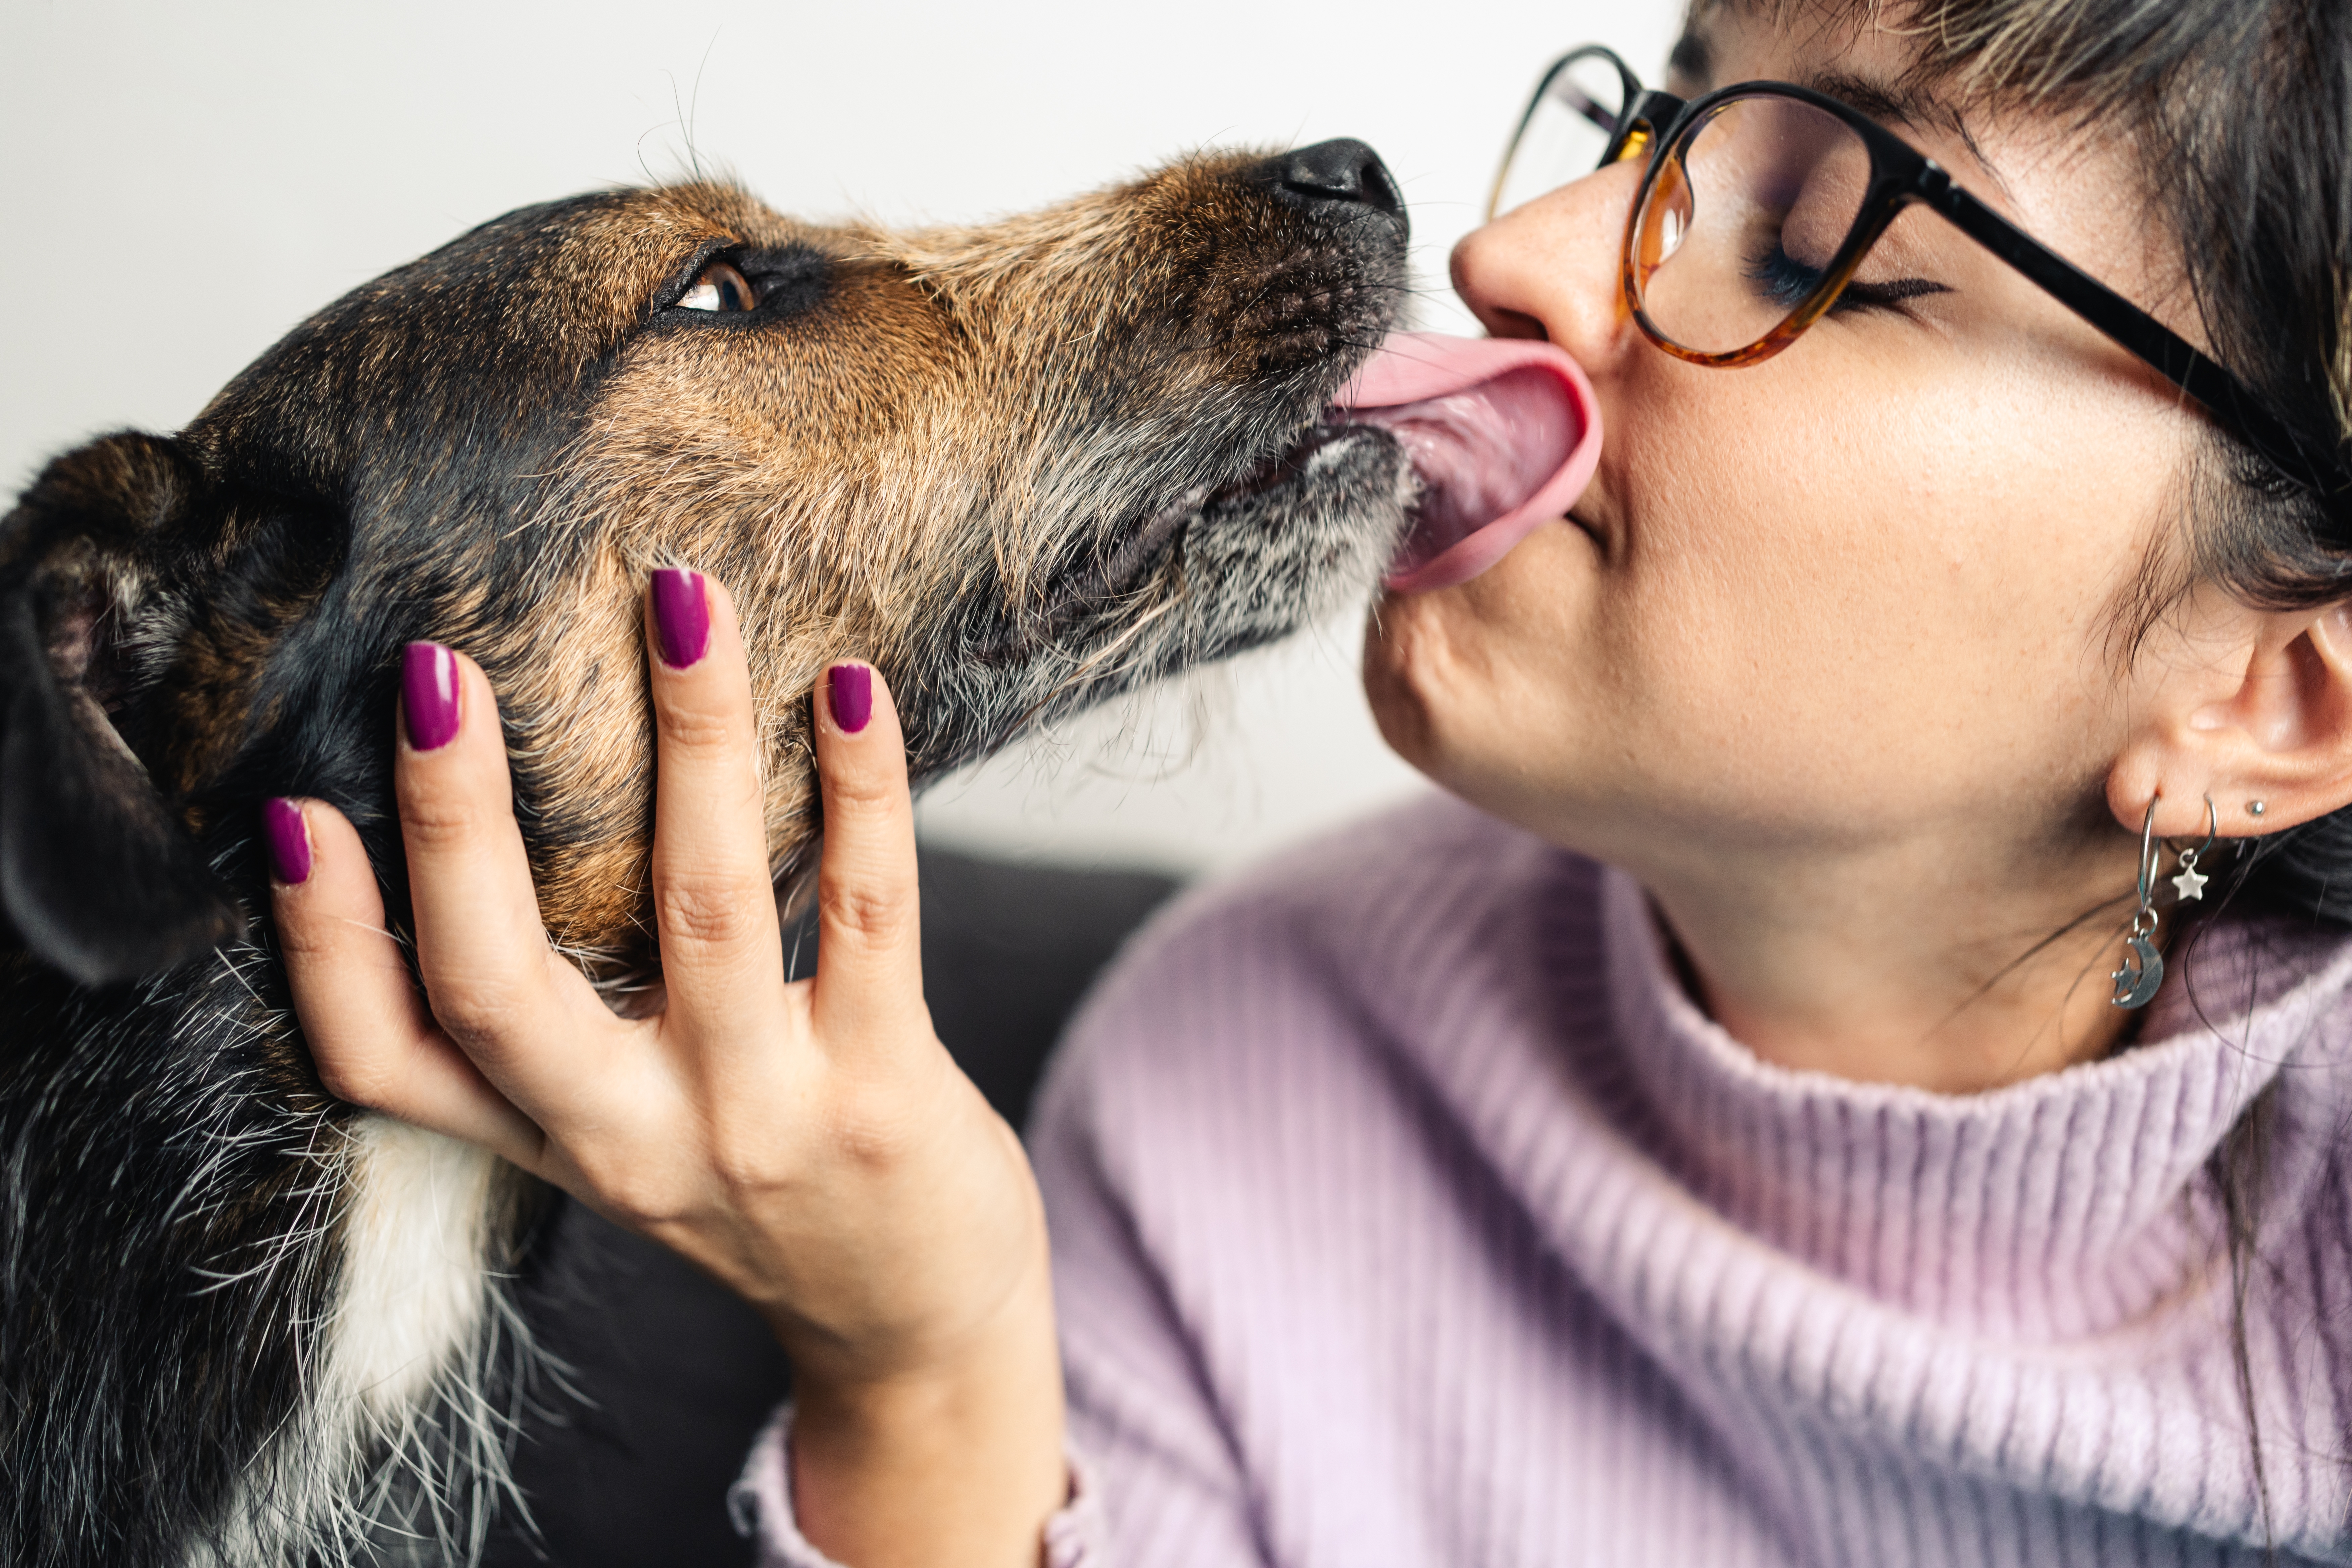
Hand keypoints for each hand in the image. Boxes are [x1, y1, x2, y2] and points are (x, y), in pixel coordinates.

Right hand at [271, 573, 1065, 1567]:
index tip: (291, 808)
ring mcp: (758, 1122)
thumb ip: (561, 1019)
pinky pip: (865, 918)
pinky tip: (851, 687)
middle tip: (437, 665)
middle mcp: (633, 1143)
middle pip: (498, 988)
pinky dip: (859, 794)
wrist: (915, 1316)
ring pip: (698, 910)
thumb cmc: (765, 1180)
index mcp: (551, 1139)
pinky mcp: (885, 1098)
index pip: (382, 1059)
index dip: (319, 940)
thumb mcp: (626, 1127)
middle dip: (457, 821)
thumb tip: (486, 825)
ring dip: (690, 740)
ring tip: (681, 600)